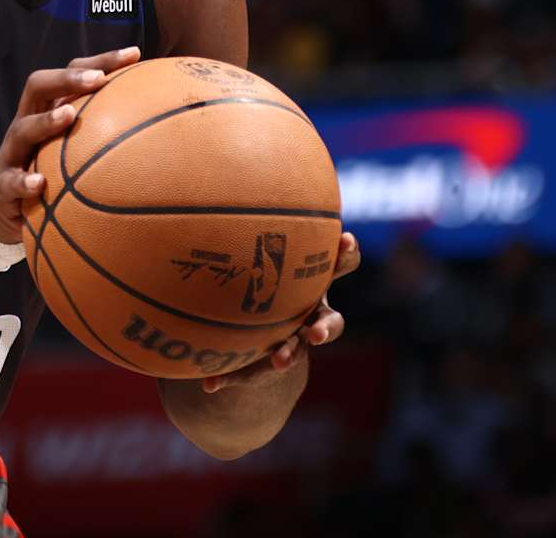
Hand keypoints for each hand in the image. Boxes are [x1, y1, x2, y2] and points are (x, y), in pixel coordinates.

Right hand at [0, 46, 141, 242]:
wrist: (10, 213)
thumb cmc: (53, 173)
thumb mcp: (76, 151)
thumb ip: (110, 136)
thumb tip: (168, 128)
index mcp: (48, 110)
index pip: (72, 74)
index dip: (100, 61)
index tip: (134, 55)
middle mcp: (28, 124)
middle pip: (38, 87)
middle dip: (67, 78)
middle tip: (97, 79)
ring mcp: (12, 154)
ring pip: (22, 129)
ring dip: (45, 121)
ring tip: (68, 116)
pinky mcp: (2, 187)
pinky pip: (9, 182)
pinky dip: (23, 181)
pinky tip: (39, 184)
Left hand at [200, 232, 359, 393]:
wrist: (268, 324)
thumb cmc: (269, 269)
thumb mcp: (267, 245)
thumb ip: (251, 217)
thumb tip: (217, 171)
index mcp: (315, 279)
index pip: (339, 265)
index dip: (345, 253)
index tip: (345, 239)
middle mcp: (311, 312)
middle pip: (331, 320)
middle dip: (326, 325)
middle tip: (315, 331)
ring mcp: (294, 340)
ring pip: (299, 352)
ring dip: (290, 356)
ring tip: (280, 361)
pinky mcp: (271, 361)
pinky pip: (253, 372)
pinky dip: (232, 377)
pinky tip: (210, 384)